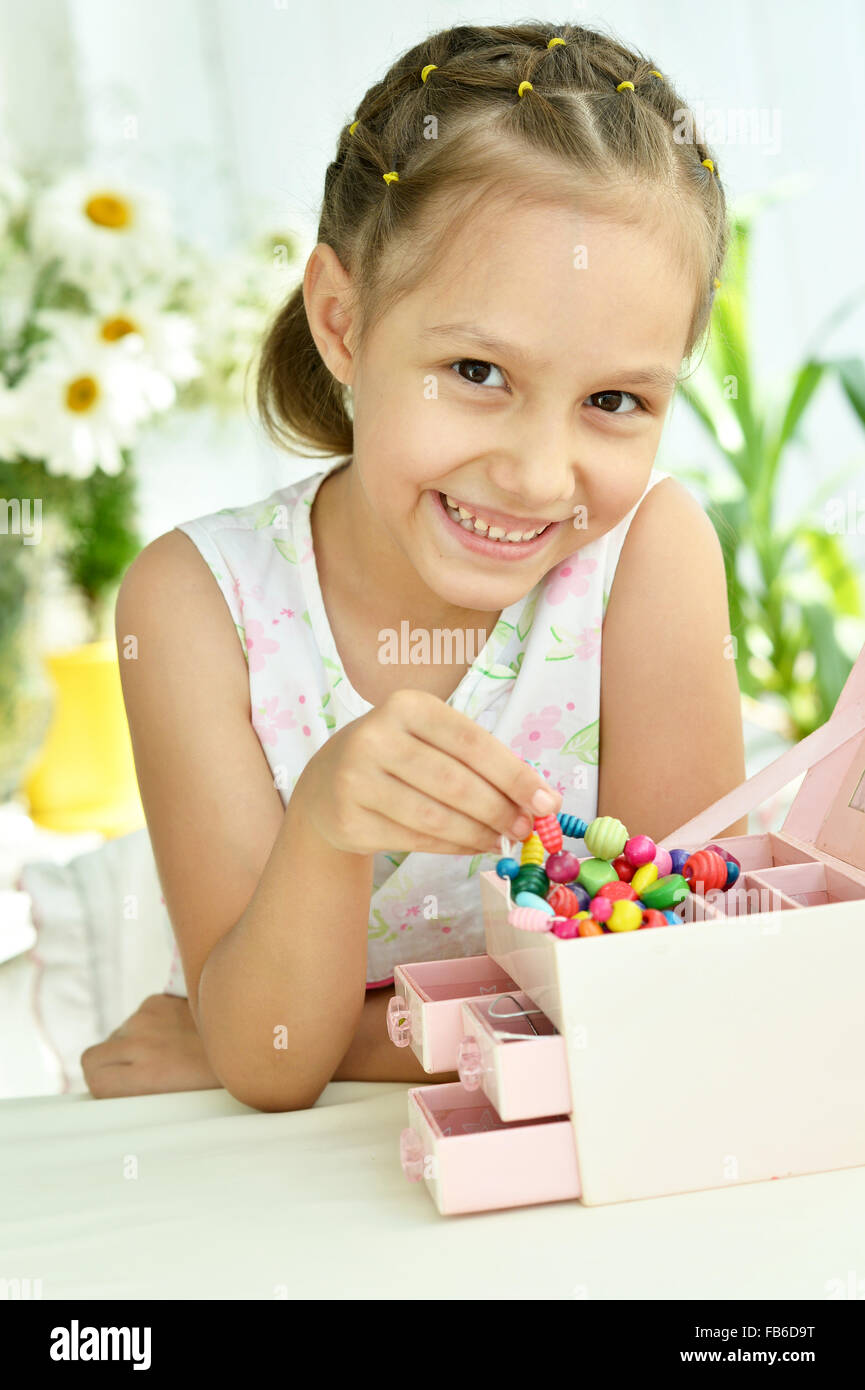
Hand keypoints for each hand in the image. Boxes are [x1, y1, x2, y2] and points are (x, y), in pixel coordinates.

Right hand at [80, 993, 221, 1098]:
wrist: (256, 1037)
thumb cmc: (219, 1082)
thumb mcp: (179, 1103)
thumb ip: (144, 1098)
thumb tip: (123, 1105)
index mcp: (145, 1076)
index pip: (91, 1074)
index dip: (102, 1085)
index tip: (118, 1092)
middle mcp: (139, 1043)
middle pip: (95, 1056)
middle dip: (109, 1066)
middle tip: (137, 1076)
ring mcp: (147, 1017)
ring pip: (119, 1035)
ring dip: (133, 1045)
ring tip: (169, 1054)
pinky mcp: (159, 999)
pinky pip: (139, 1017)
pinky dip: (151, 1026)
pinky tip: (178, 1034)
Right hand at [297, 686, 560, 856]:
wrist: (327, 784)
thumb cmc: (398, 757)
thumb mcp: (432, 740)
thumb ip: (482, 763)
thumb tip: (541, 801)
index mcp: (407, 706)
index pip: (472, 742)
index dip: (514, 775)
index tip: (547, 802)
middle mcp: (375, 737)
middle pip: (455, 782)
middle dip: (500, 810)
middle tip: (526, 829)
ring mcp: (356, 780)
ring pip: (435, 817)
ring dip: (479, 834)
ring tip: (502, 841)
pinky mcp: (348, 819)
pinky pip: (415, 840)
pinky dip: (453, 847)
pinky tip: (472, 846)